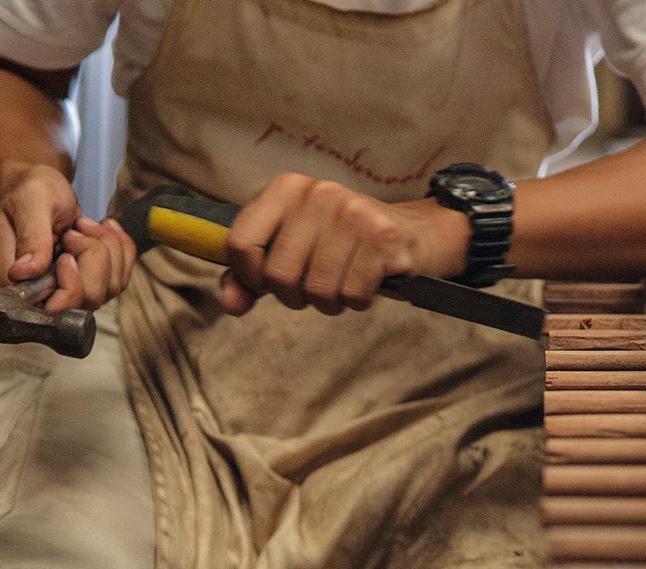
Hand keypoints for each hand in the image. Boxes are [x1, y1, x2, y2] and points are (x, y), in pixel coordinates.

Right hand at [0, 163, 135, 311]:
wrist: (44, 188)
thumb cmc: (30, 191)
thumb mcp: (30, 204)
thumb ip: (31, 238)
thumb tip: (23, 273)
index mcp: (15, 281)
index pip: (52, 308)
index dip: (70, 284)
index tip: (67, 249)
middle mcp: (43, 293)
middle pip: (89, 299)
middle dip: (93, 256)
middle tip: (76, 229)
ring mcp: (70, 290)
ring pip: (110, 288)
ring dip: (108, 248)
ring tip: (85, 225)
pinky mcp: (92, 283)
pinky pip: (122, 277)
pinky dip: (120, 248)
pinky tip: (102, 229)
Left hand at [221, 173, 469, 316]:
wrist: (415, 234)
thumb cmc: (345, 245)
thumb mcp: (294, 250)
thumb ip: (253, 276)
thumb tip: (229, 302)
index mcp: (287, 188)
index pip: (239, 244)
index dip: (251, 278)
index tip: (270, 283)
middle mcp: (317, 193)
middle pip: (277, 275)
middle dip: (295, 297)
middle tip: (316, 287)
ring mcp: (351, 213)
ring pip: (315, 290)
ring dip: (329, 302)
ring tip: (343, 284)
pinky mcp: (382, 238)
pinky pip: (350, 295)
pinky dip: (357, 301)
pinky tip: (366, 283)